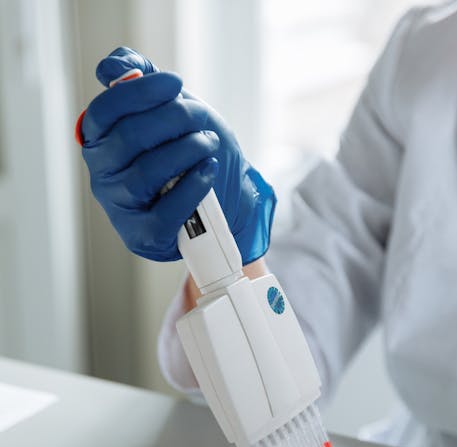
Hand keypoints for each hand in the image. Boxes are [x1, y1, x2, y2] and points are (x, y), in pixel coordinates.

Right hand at [79, 47, 275, 262]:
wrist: (220, 203)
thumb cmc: (189, 157)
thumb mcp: (169, 112)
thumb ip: (141, 84)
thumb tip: (113, 66)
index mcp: (100, 141)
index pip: (105, 110)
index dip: (139, 92)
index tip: (175, 83)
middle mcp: (102, 174)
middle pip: (129, 137)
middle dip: (173, 119)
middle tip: (200, 116)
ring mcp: (120, 207)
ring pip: (148, 172)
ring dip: (187, 151)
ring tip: (209, 143)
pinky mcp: (142, 235)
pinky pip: (166, 210)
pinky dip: (193, 185)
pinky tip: (209, 170)